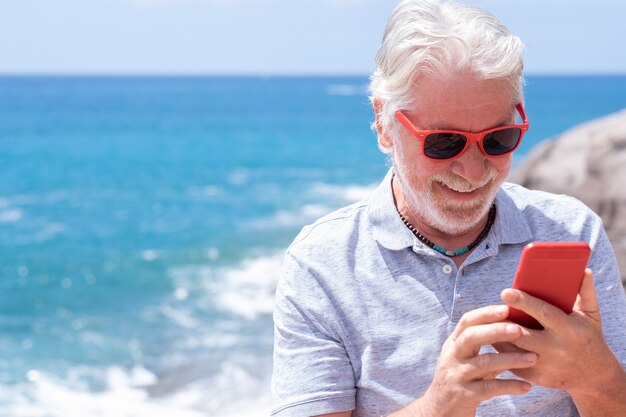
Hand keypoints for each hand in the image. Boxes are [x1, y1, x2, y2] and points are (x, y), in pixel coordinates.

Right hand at [414, 305, 535, 416]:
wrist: (439, 410)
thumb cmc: (458, 379)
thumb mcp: (463, 358)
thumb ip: (479, 344)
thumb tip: (509, 325)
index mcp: (453, 344)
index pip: (466, 322)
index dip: (485, 313)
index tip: (506, 308)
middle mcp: (452, 357)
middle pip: (472, 337)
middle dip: (496, 331)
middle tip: (520, 329)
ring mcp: (457, 375)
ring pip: (484, 363)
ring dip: (510, 359)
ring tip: (533, 358)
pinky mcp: (465, 395)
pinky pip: (490, 388)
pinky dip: (510, 386)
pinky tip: (527, 385)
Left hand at [498, 269, 619, 393]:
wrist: (594, 376)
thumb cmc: (588, 338)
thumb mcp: (592, 316)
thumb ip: (587, 292)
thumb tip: (583, 270)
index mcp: (568, 329)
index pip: (543, 313)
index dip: (523, 302)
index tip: (505, 292)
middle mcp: (556, 348)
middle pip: (522, 334)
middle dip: (503, 322)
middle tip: (489, 310)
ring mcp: (545, 365)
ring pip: (512, 349)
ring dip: (497, 335)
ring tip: (487, 322)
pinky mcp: (536, 377)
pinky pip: (512, 362)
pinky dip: (501, 350)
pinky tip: (493, 338)